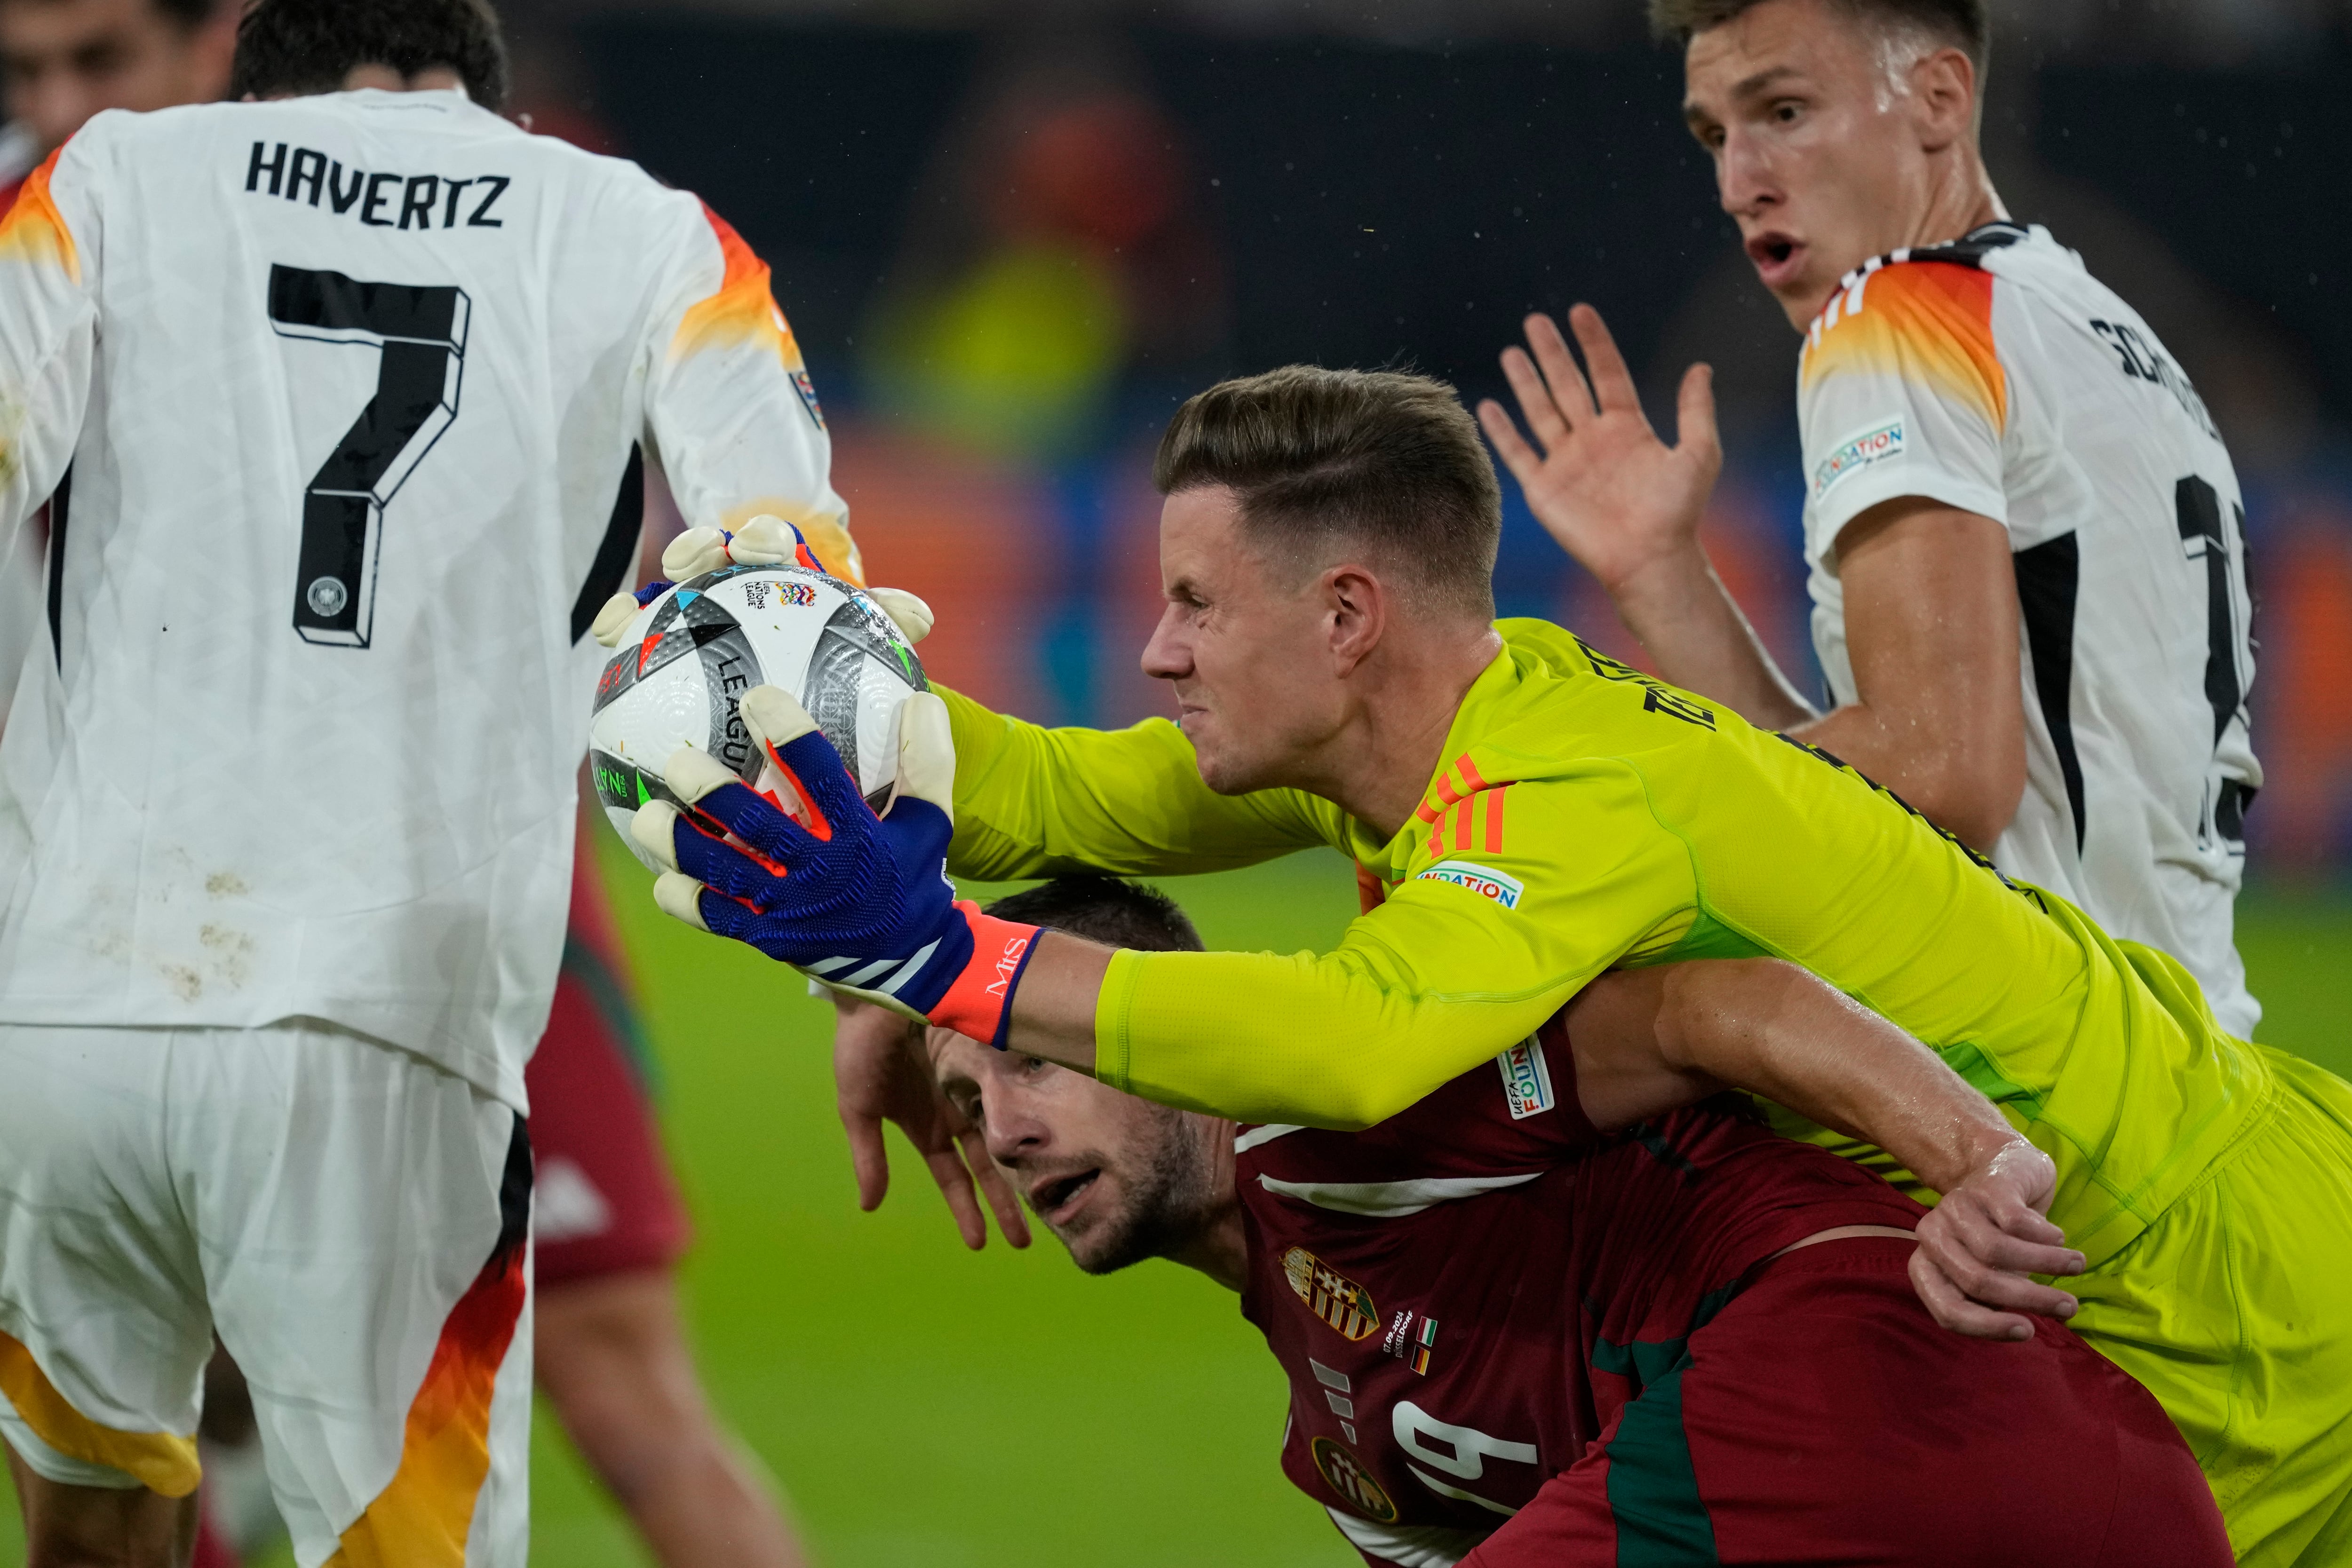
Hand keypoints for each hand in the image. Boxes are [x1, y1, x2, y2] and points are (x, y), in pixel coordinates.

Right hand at [587, 512, 935, 648]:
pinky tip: (608, 633)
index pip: (770, 543)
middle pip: (712, 553)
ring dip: (646, 591)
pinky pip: (636, 624)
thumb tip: (921, 619)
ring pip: (666, 584)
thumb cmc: (834, 649)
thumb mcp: (860, 635)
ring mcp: (694, 603)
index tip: (755, 549)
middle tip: (690, 562)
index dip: (759, 538)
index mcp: (780, 572)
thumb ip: (885, 621)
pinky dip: (620, 621)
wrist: (802, 676)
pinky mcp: (661, 630)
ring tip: (629, 611)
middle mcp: (734, 579)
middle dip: (698, 548)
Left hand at [629, 684, 1041, 1045]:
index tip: (756, 697)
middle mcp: (819, 872)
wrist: (909, 961)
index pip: (822, 776)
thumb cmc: (912, 875)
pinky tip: (663, 877)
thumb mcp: (931, 820)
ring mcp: (789, 909)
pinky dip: (684, 898)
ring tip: (646, 816)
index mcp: (859, 836)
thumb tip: (921, 698)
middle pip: (756, 825)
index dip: (788, 734)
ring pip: (722, 873)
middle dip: (712, 791)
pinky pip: (715, 917)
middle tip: (678, 759)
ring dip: (679, 843)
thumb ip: (926, 760)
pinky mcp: (768, 936)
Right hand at [833, 995, 1029, 1249]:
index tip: (981, 1243)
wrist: (880, 991)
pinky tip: (1050, 1141)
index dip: (965, 1209)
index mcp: (924, 1127)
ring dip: (1021, 1169)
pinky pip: (1012, 1095)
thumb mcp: (859, 1109)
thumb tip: (870, 1206)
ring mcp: (974, 1086)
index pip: (951, 1177)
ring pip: (1005, 1137)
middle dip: (1002, 1204)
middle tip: (1025, 1242)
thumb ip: (870, 1158)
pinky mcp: (989, 1059)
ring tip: (1046, 1199)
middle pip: (986, 1166)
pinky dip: (1027, 1118)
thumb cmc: (861, 1048)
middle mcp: (955, 1111)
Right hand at [1475, 306, 1721, 596]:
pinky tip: (1488, 406)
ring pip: (1540, 411)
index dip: (1594, 342)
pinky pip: (1518, 453)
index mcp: (1628, 427)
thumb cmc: (1678, 511)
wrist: (1650, 558)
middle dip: (1552, 353)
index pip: (1607, 373)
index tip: (1580, 311)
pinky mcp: (1544, 489)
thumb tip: (1701, 367)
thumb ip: (1695, 410)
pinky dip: (1502, 431)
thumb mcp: (1699, 453)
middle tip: (1536, 320)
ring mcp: (1566, 462)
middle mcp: (1593, 439)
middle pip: (1568, 386)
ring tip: (1512, 351)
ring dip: (1525, 381)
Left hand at [1908, 1138, 2085, 1340]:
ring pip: (1997, 1251)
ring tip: (2076, 1266)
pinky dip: (2044, 1235)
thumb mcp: (1991, 1275)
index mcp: (1926, 1267)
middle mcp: (1931, 1237)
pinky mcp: (1984, 1187)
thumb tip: (2026, 1331)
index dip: (1988, 1327)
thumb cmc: (1998, 1236)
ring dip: (2046, 1265)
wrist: (2003, 1169)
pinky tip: (2058, 1236)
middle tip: (2070, 1307)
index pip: (1948, 1310)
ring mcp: (1954, 1208)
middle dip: (2030, 1299)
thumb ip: (1996, 1303)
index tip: (2029, 1331)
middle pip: (1978, 1282)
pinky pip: (2015, 1222)